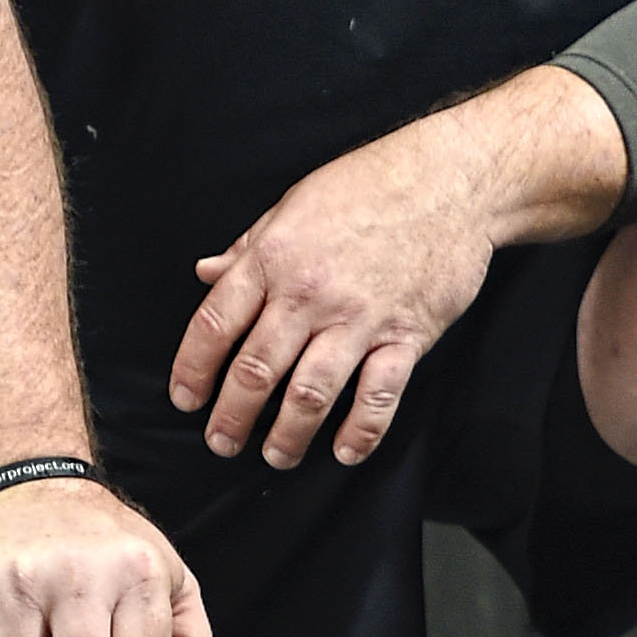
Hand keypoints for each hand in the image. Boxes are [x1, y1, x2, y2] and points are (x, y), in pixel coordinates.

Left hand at [173, 115, 505, 470]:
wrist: (451, 180)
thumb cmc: (370, 185)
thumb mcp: (294, 204)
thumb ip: (249, 247)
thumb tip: (207, 271)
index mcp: (273, 258)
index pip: (215, 324)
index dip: (193, 369)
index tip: (186, 399)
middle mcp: (309, 293)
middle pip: (256, 369)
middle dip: (232, 416)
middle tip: (222, 442)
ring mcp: (359, 318)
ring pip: (310, 393)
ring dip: (287, 435)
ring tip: (276, 456)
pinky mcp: (405, 335)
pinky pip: (378, 396)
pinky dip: (360, 431)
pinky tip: (345, 452)